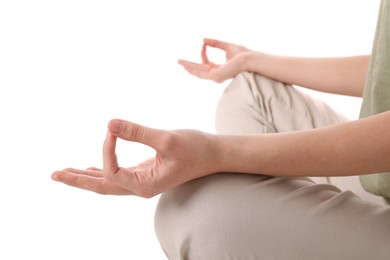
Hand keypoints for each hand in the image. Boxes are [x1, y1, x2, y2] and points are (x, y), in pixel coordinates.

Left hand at [51, 120, 218, 197]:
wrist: (215, 154)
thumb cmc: (196, 148)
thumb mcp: (167, 140)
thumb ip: (138, 132)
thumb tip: (109, 123)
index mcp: (145, 185)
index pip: (113, 171)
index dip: (107, 149)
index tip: (112, 129)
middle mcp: (141, 187)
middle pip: (102, 186)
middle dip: (77, 180)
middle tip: (54, 174)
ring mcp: (143, 180)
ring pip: (109, 181)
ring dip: (87, 176)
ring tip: (65, 173)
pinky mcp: (146, 171)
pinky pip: (118, 174)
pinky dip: (102, 170)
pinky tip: (91, 168)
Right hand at [178, 38, 251, 82]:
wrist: (249, 59)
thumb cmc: (242, 54)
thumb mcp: (226, 46)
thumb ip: (215, 43)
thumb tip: (203, 40)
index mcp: (220, 69)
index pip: (206, 62)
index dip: (203, 52)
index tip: (203, 43)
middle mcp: (217, 75)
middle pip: (199, 70)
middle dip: (189, 65)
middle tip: (179, 61)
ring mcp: (216, 77)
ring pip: (198, 72)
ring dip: (188, 67)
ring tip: (180, 63)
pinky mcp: (215, 76)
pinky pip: (201, 73)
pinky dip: (194, 68)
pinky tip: (187, 65)